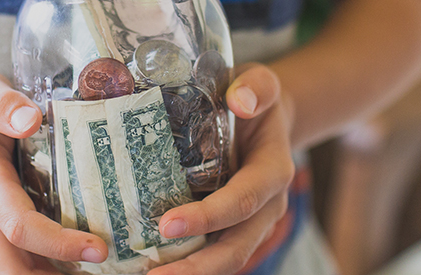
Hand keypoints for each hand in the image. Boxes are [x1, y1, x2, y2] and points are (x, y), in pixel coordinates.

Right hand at [0, 68, 108, 273]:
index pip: (19, 228)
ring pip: (20, 271)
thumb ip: (1, 104)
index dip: (59, 244)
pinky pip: (23, 260)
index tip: (98, 248)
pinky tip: (87, 254)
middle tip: (108, 268)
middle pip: (17, 269)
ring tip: (105, 267)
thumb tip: (31, 118)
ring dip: (58, 274)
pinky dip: (53, 265)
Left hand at [150, 63, 295, 274]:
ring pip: (224, 259)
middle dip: (197, 267)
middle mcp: (266, 205)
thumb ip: (257, 86)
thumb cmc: (254, 96)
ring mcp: (249, 221)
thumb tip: (241, 100)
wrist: (262, 112)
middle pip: (235, 248)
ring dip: (188, 273)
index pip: (243, 200)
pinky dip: (183, 264)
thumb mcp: (261, 81)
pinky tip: (147, 267)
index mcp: (273, 172)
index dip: (210, 216)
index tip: (168, 224)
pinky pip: (210, 251)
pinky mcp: (229, 226)